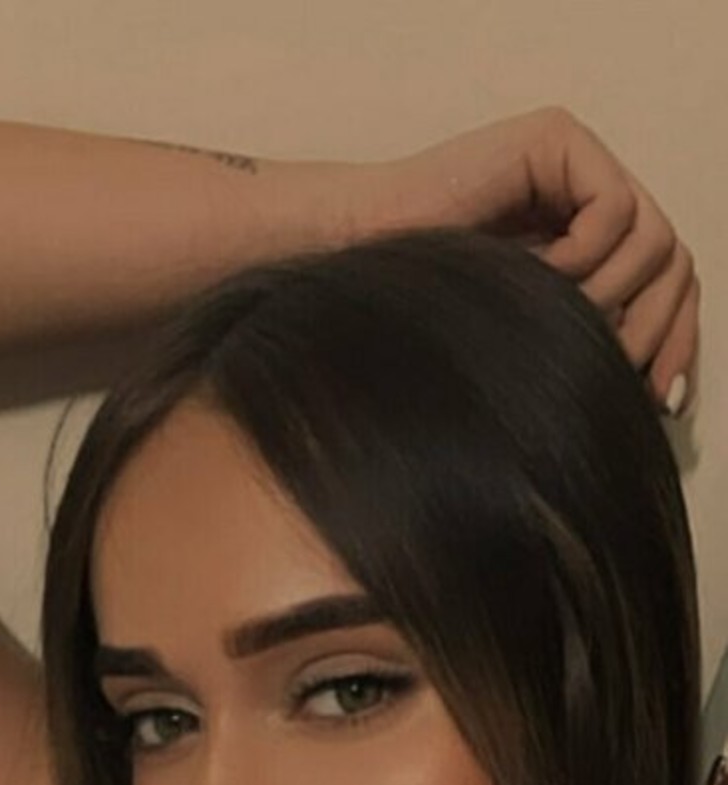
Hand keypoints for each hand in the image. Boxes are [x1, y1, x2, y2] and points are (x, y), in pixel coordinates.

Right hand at [347, 106, 698, 416]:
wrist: (354, 272)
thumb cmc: (425, 322)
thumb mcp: (529, 343)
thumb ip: (586, 348)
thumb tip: (662, 394)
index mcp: (589, 241)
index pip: (667, 284)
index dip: (676, 339)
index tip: (658, 398)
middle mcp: (589, 193)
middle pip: (673, 261)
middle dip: (657, 326)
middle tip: (619, 372)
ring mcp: (575, 162)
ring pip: (656, 239)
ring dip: (614, 296)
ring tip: (557, 318)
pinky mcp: (555, 140)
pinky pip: (612, 210)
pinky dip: (584, 258)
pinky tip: (537, 275)